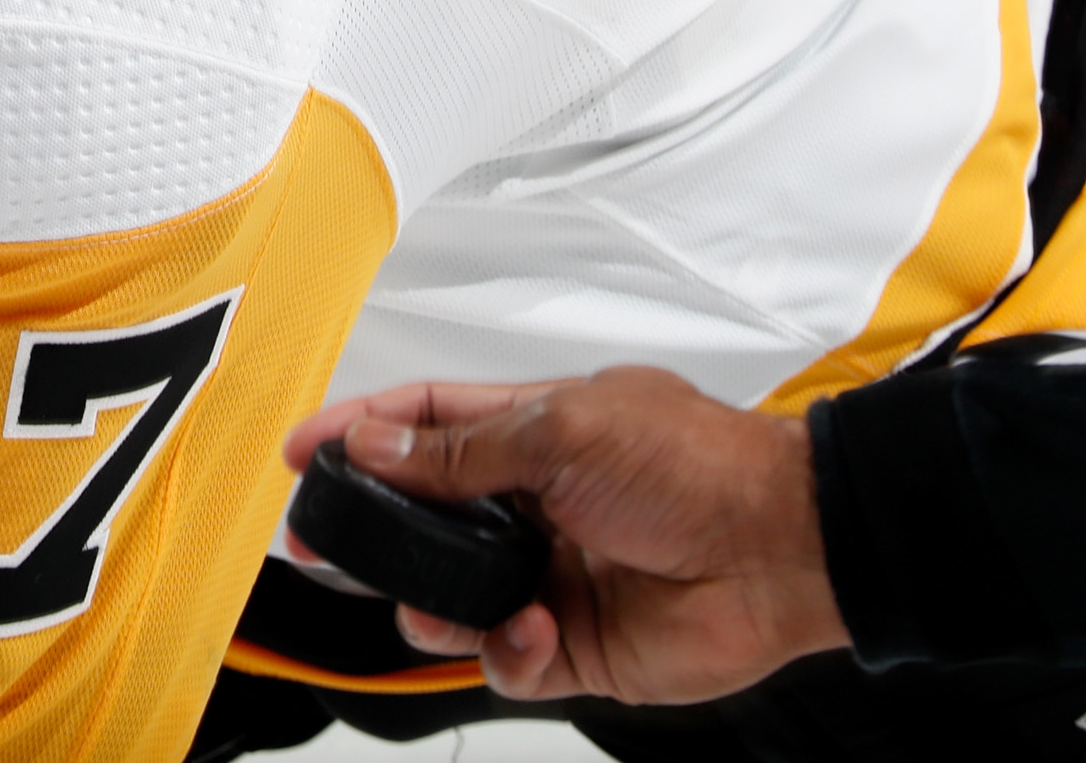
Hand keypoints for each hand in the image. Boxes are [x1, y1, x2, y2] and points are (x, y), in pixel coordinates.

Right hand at [281, 367, 849, 705]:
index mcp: (527, 432)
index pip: (419, 426)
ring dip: (430, 602)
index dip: (357, 432)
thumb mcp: (561, 431)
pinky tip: (533, 627)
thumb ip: (460, 451)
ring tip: (439, 602)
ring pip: (447, 599)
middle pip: (420, 518)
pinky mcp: (572, 644)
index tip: (302, 450)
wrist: (784, 550)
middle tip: (322, 543)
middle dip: (368, 532)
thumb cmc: (695, 466)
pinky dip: (504, 650)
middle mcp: (530, 504)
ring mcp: (548, 575)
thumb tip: (375, 444)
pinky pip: (503, 660)